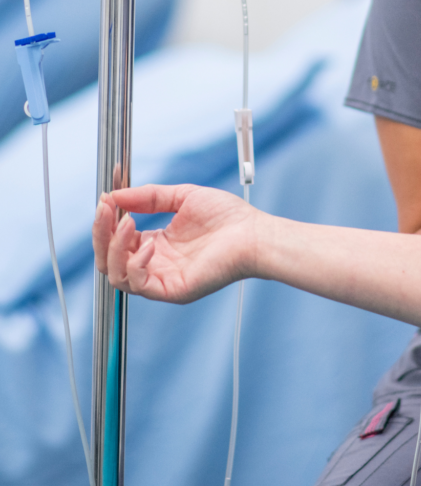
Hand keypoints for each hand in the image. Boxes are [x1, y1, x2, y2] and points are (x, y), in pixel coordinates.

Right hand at [92, 184, 257, 302]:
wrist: (255, 234)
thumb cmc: (229, 217)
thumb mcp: (184, 197)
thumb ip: (150, 196)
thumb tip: (115, 195)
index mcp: (156, 244)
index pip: (116, 240)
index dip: (106, 222)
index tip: (105, 200)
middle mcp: (155, 264)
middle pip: (108, 260)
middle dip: (101, 234)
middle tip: (105, 209)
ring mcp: (162, 278)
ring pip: (116, 275)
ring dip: (114, 248)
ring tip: (128, 223)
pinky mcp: (172, 290)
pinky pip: (139, 284)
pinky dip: (135, 265)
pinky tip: (148, 244)